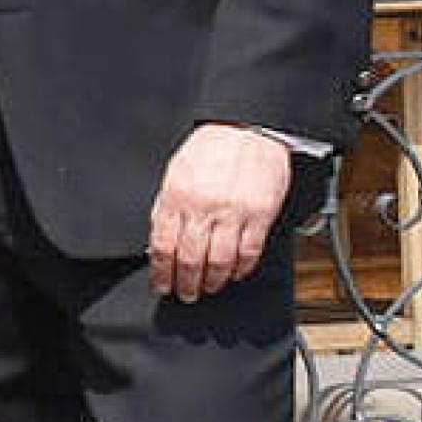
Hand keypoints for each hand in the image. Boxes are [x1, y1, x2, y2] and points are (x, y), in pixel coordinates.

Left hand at [149, 121, 297, 301]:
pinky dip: (240, 269)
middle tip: (185, 294)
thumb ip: (168, 206)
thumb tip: (161, 240)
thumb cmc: (211, 147)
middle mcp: (203, 207)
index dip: (162, 273)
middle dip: (185, 283)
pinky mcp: (260, 214)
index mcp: (177, 196)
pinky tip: (234, 273)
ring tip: (208, 287)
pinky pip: (249, 252)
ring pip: (219, 261)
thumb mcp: (176, 173)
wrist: (247, 128)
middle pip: (190, 259)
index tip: (163, 285)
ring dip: (212, 281)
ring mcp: (233, 212)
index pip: (164, 246)